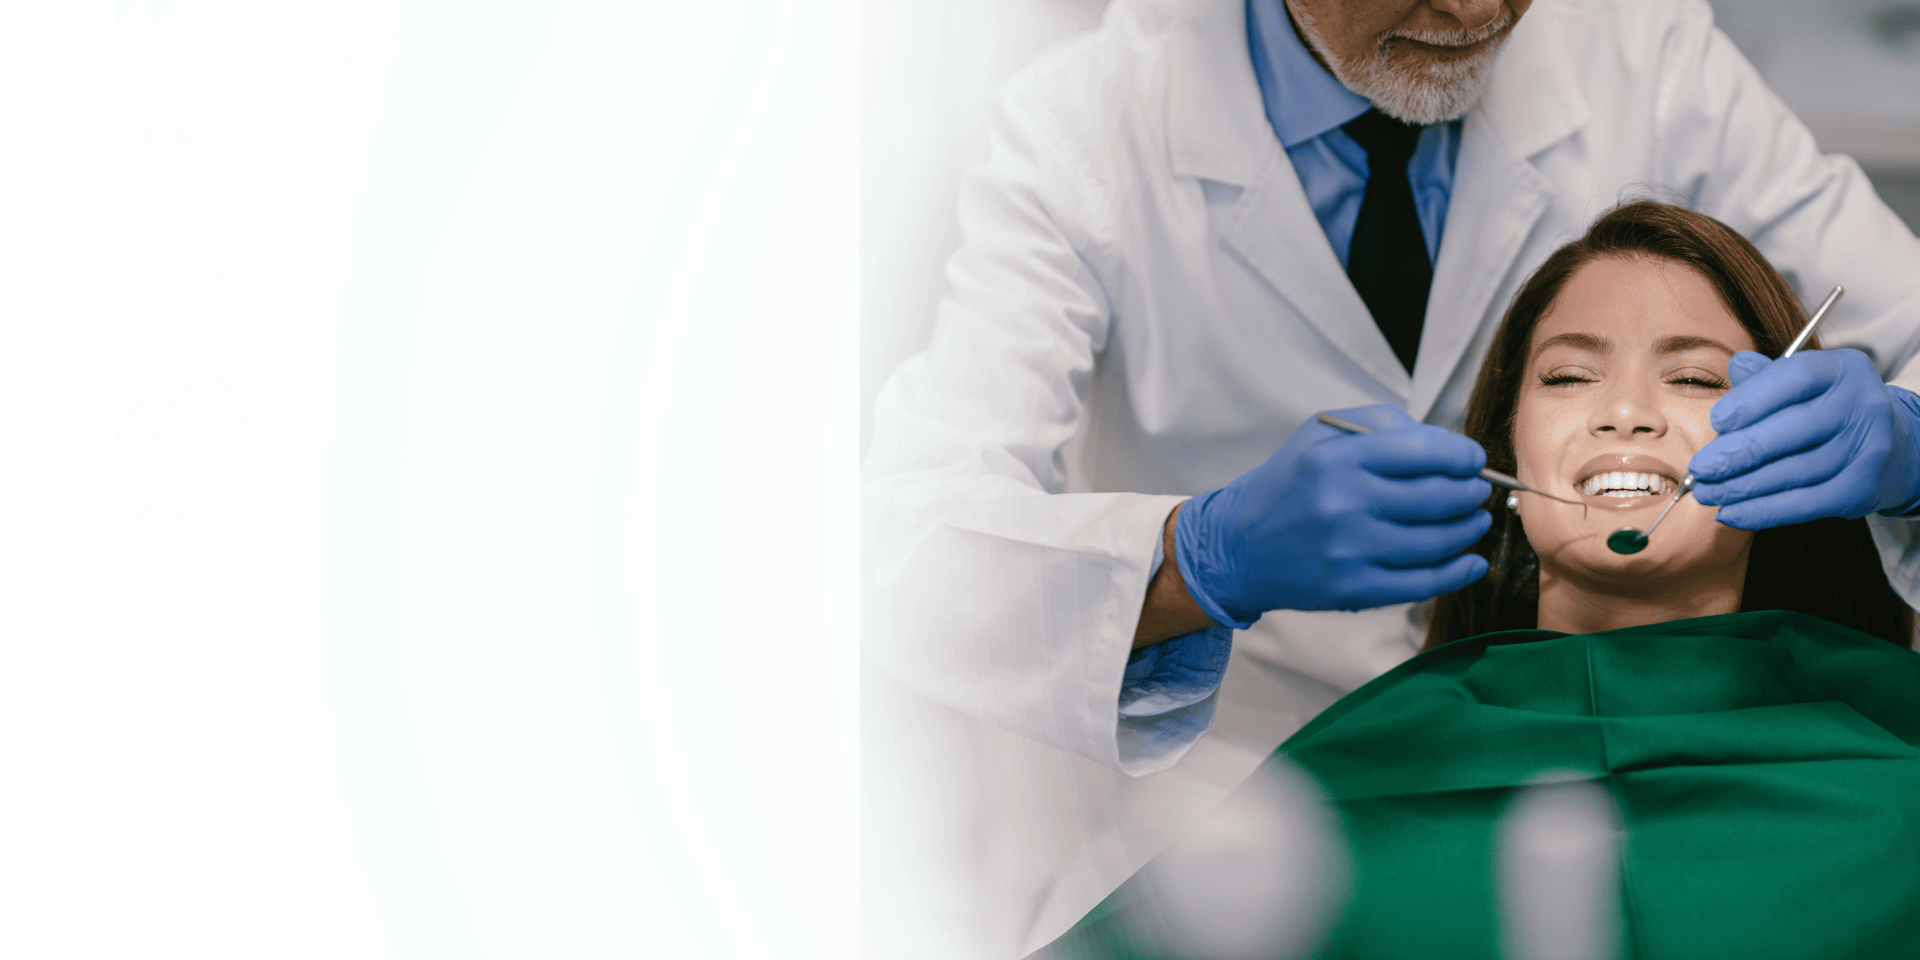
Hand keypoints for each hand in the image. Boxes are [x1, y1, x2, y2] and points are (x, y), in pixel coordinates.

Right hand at [1173, 404, 1491, 625]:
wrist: (1237, 547)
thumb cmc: (1289, 485)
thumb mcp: (1320, 435)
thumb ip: (1383, 425)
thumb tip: (1447, 445)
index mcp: (1338, 459)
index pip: (1425, 452)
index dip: (1463, 456)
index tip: (1473, 460)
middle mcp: (1344, 504)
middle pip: (1440, 497)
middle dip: (1471, 493)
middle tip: (1476, 492)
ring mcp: (1349, 551)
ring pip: (1439, 541)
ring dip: (1469, 530)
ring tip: (1473, 521)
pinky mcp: (1352, 590)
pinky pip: (1424, 583)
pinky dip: (1459, 572)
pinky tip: (1471, 561)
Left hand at [1691, 349, 1919, 527]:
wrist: (1893, 446)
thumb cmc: (1828, 409)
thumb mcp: (1803, 384)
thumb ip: (1767, 377)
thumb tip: (1736, 365)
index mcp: (1842, 370)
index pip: (1795, 377)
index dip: (1752, 399)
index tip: (1716, 420)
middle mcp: (1861, 405)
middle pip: (1793, 430)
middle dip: (1738, 452)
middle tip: (1699, 467)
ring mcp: (1867, 448)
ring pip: (1795, 471)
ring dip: (1742, 486)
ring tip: (1706, 492)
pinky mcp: (1862, 487)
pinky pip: (1805, 503)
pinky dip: (1763, 511)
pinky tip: (1730, 512)